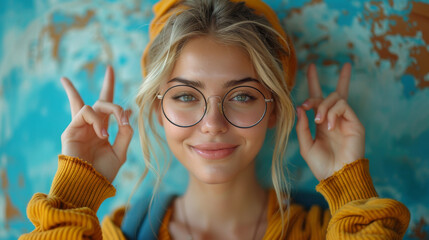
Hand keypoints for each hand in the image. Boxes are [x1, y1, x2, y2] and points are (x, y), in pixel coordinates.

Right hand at [60, 66, 132, 182]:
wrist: (88, 184)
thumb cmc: (103, 172)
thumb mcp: (120, 152)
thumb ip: (124, 133)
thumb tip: (128, 111)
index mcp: (103, 131)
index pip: (108, 109)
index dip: (110, 92)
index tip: (111, 73)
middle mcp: (92, 126)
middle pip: (98, 100)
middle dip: (107, 83)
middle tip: (110, 69)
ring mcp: (80, 127)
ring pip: (96, 105)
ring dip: (110, 112)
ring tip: (109, 133)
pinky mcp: (70, 129)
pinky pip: (85, 112)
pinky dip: (97, 121)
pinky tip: (101, 134)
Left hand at [296, 63, 364, 180]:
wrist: (337, 176)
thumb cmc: (321, 165)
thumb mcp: (305, 145)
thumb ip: (302, 127)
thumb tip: (300, 108)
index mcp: (322, 123)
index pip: (318, 99)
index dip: (314, 83)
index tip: (311, 67)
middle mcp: (334, 118)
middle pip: (332, 92)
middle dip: (321, 78)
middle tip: (312, 67)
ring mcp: (345, 120)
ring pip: (335, 98)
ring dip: (323, 106)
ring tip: (319, 122)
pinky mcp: (355, 123)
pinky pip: (343, 106)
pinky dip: (332, 113)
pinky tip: (329, 126)